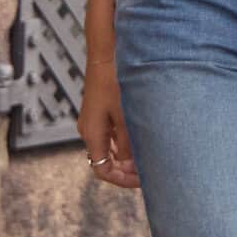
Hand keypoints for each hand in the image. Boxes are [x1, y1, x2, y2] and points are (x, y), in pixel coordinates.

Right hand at [80, 58, 139, 189]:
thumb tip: (130, 164)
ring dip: (125, 157)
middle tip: (147, 171)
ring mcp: (92, 122)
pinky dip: (122, 145)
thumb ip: (128, 144)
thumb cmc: (116, 82)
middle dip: (126, 170)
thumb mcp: (126, 116)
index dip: (122, 179)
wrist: (106, 56)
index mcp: (92, 134)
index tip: (142, 180)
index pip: (102, 170)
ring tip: (146, 158)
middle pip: (104, 162)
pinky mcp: (98, 113)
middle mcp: (88, 131)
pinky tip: (139, 141)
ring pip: (108, 150)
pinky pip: (109, 137)